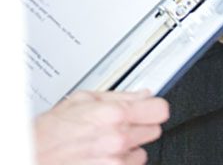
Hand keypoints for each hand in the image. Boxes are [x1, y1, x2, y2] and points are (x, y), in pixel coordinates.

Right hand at [34, 89, 169, 164]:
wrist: (33, 154)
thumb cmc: (52, 131)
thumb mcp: (83, 99)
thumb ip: (119, 95)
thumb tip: (143, 95)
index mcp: (114, 115)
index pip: (160, 110)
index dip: (154, 109)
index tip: (150, 109)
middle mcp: (118, 139)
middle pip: (154, 131)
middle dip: (140, 127)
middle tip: (122, 126)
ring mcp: (115, 163)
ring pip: (140, 154)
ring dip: (128, 149)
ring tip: (106, 144)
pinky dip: (117, 164)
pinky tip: (101, 157)